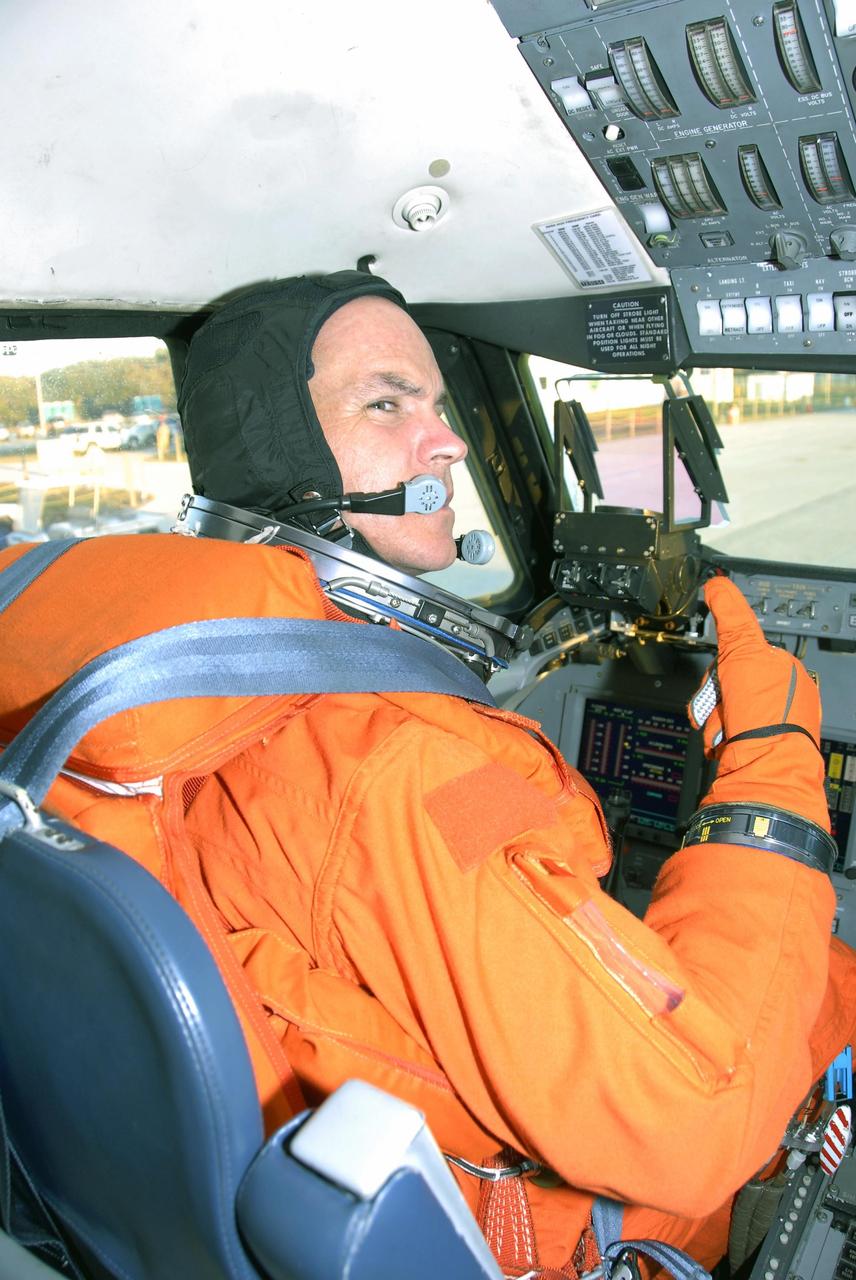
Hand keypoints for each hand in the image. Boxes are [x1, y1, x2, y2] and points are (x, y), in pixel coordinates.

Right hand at [689, 576, 828, 828]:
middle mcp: (784, 698)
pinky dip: (717, 735)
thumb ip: (732, 614)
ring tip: (724, 729)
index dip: (727, 664)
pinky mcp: (753, 748)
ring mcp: (769, 725)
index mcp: (790, 672)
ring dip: (714, 716)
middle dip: (717, 693)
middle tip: (726, 703)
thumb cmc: (765, 713)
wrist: (761, 767)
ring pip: (723, 707)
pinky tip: (724, 742)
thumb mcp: (744, 648)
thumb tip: (717, 584)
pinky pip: (723, 732)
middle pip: (728, 680)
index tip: (724, 676)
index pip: (745, 652)